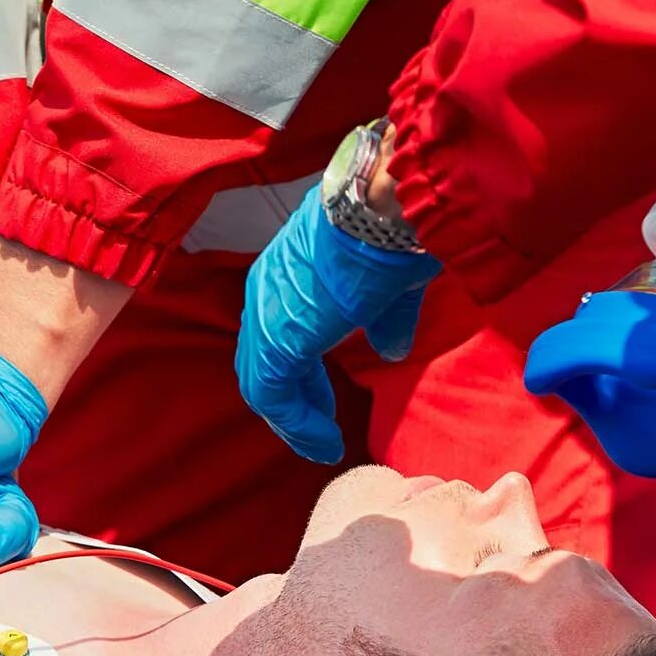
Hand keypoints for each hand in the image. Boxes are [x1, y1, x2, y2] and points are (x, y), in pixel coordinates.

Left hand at [236, 192, 439, 462]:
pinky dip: (297, 425)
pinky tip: (324, 441)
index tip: (322, 403)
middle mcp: (265, 292)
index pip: (277, 334)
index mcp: (284, 273)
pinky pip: (274, 397)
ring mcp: (267, 316)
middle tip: (321, 429)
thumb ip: (384, 321)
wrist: (382, 210)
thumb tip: (391, 348)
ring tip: (323, 445)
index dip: (300, 375)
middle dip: (294, 402)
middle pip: (263, 362)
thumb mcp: (386, 284)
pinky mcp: (278, 341)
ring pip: (264, 384)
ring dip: (294, 420)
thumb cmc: (390, 233)